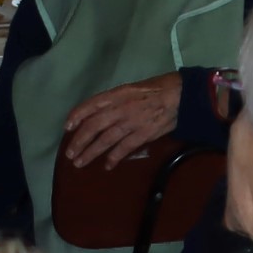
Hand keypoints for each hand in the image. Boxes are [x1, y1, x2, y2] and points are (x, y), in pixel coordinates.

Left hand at [61, 74, 185, 166]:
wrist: (186, 95)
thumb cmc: (162, 87)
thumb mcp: (135, 87)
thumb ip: (118, 99)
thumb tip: (102, 112)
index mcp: (119, 93)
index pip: (91, 104)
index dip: (76, 116)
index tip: (67, 128)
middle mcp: (122, 107)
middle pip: (94, 126)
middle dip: (79, 141)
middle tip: (70, 154)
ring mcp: (133, 121)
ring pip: (105, 139)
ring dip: (91, 152)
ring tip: (80, 163)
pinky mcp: (145, 134)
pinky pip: (125, 148)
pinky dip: (114, 157)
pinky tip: (107, 165)